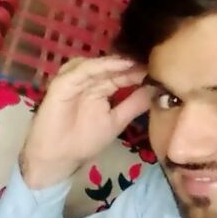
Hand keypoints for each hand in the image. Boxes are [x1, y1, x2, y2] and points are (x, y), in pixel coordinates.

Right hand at [20, 56, 150, 188]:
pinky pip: (82, 70)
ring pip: (97, 65)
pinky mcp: (62, 83)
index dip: (138, 72)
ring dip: (116, 62)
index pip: (121, 75)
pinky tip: (118, 65)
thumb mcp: (116, 122)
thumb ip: (133, 105)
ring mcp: (74, 80)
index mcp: (100, 89)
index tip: (158, 69)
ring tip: (136, 62)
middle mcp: (87, 81)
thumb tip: (154, 91)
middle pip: (110, 67)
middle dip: (130, 63)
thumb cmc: (84, 141)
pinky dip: (99, 66)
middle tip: (151, 60)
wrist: (58, 158)